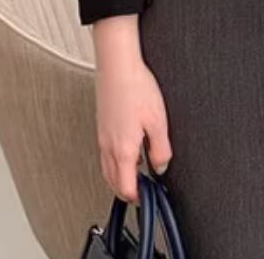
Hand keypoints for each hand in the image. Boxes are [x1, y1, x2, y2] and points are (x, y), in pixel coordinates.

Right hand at [92, 15, 171, 202]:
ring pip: (106, 168)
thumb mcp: (158, 121)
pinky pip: (105, 153)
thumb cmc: (136, 88)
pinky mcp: (102, 125)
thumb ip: (160, 148)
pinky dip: (115, 161)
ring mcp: (102, 136)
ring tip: (135, 175)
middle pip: (113, 181)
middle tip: (140, 191)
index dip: (137, 196)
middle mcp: (108, 146)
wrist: (117, 66)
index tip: (147, 196)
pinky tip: (127, 151)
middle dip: (125, 190)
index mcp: (123, 149)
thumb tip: (161, 166)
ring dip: (118, 177)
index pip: (125, 186)